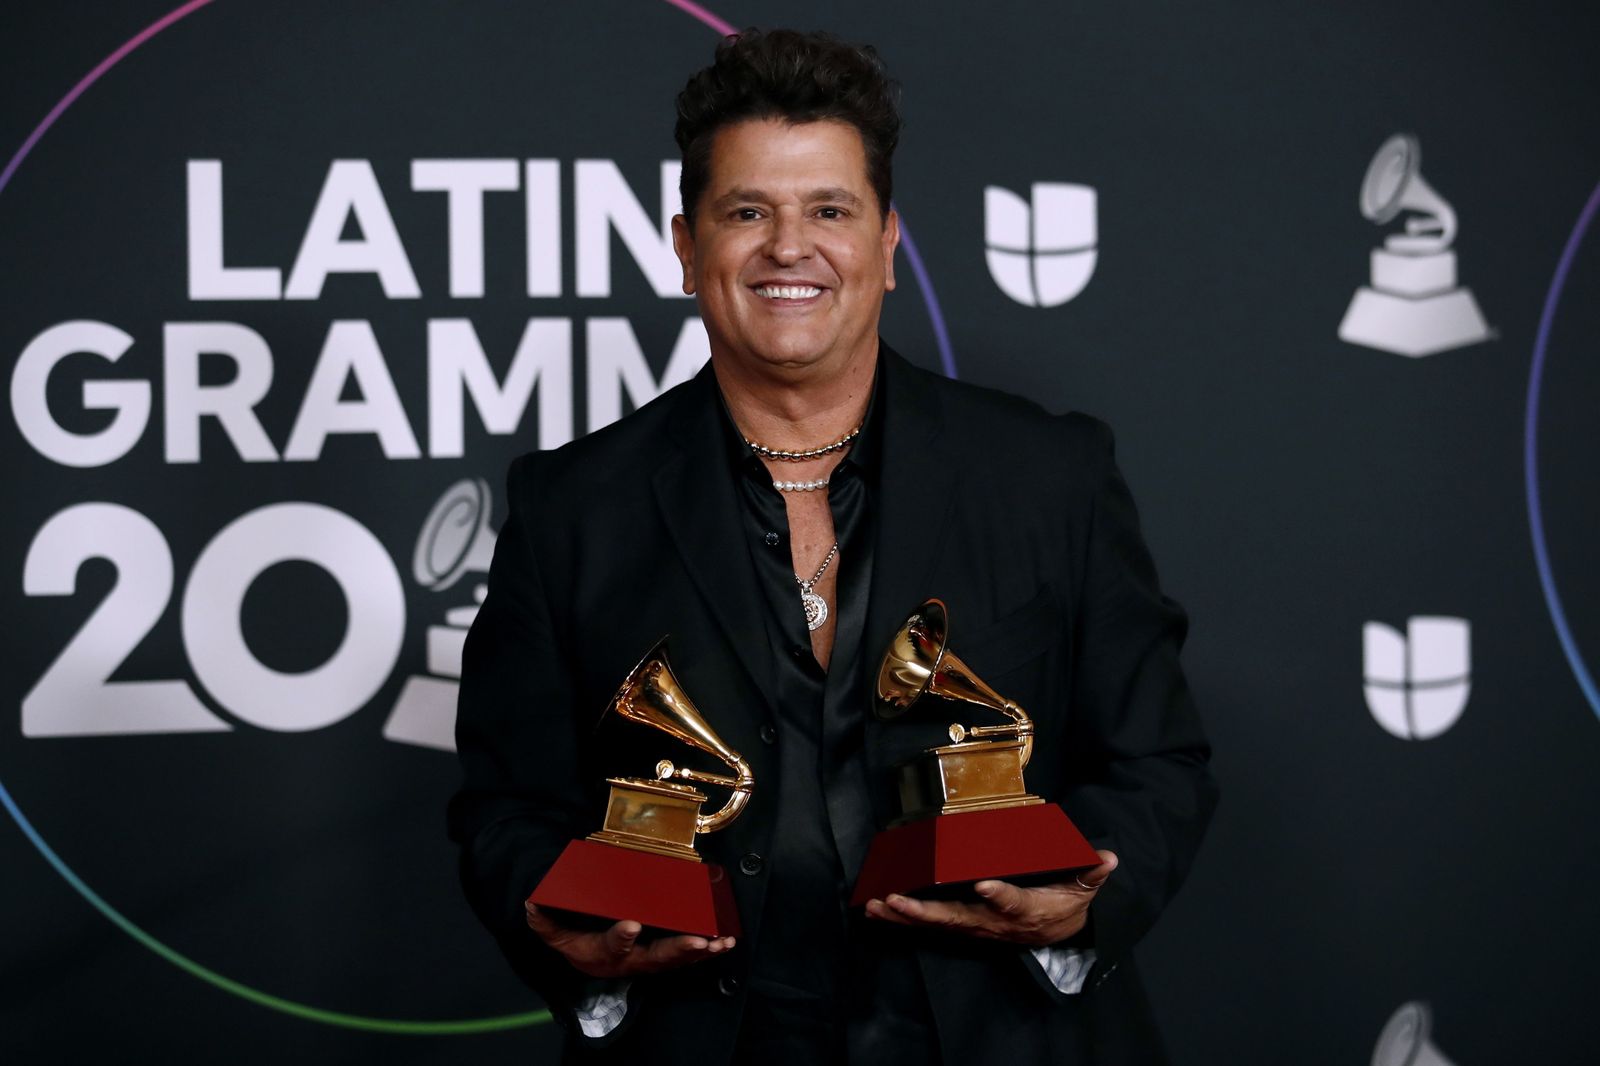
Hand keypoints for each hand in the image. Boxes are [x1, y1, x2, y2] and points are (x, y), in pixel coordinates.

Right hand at [525, 903, 735, 978]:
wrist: (582, 951)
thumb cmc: (571, 933)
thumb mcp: (551, 928)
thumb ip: (543, 918)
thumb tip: (532, 903)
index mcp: (600, 953)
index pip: (610, 948)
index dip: (621, 939)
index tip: (631, 925)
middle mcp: (627, 961)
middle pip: (653, 958)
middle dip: (677, 950)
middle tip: (697, 942)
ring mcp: (647, 960)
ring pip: (675, 959)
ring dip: (699, 952)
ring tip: (719, 944)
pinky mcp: (663, 955)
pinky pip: (686, 956)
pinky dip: (707, 950)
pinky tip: (725, 943)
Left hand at [863, 849, 1117, 946]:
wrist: (1055, 934)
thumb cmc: (1063, 904)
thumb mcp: (1081, 889)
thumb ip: (1090, 873)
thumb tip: (1108, 858)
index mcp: (1023, 909)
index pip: (1011, 902)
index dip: (998, 895)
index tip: (984, 885)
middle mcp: (993, 921)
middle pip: (956, 918)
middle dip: (924, 911)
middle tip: (896, 900)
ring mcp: (974, 926)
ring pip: (935, 922)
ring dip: (904, 915)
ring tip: (875, 905)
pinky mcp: (962, 925)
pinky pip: (928, 924)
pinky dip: (902, 917)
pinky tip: (877, 909)